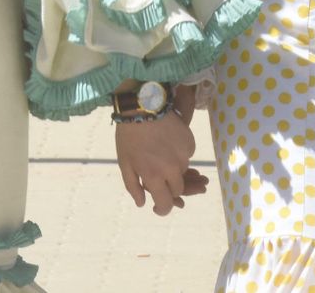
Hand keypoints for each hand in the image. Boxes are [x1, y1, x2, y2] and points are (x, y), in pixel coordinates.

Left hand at [114, 85, 204, 216]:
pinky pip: (187, 156)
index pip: (166, 203)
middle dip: (168, 189)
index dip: (163, 209)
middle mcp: (172, 169)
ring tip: (162, 157)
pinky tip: (169, 145)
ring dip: (174, 171)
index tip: (159, 208)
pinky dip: (179, 155)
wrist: (142, 105)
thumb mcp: (125, 162)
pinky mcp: (189, 143)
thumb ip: (133, 186)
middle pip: (177, 190)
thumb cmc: (129, 135)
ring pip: (183, 172)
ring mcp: (183, 156)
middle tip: (160, 179)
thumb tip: (142, 204)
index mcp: (154, 176)